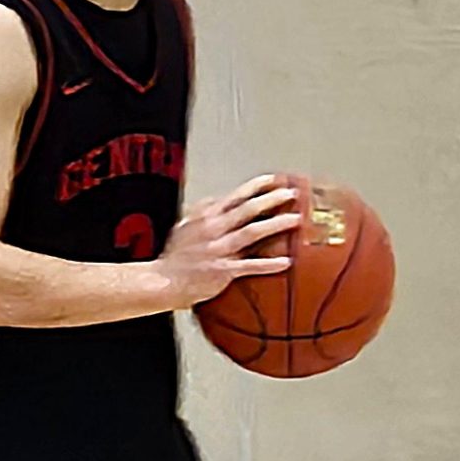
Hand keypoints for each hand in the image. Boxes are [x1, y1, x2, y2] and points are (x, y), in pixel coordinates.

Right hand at [164, 175, 297, 306]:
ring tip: (296, 219)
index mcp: (206, 216)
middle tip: (292, 194)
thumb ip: (204, 212)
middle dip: (273, 199)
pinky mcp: (223, 270)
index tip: (276, 179)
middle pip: (248, 208)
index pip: (237, 195)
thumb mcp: (186, 225)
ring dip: (276, 224)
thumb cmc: (176, 257)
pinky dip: (269, 264)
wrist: (163, 281)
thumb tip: (219, 200)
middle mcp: (214, 229)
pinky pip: (251, 265)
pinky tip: (286, 261)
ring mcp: (219, 249)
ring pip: (252, 232)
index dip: (258, 186)